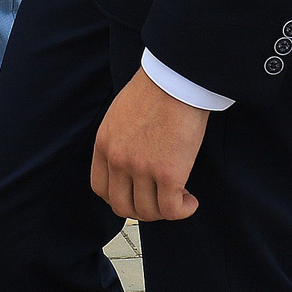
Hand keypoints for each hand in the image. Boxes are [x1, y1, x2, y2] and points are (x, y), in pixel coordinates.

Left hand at [91, 66, 208, 221]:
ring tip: (180, 198)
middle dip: (143, 210)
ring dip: (165, 210)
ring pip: (148, 211)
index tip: (137, 195)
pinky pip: (171, 209)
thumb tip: (132, 157)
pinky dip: (183, 210)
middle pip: (122, 206)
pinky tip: (191, 201)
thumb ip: (119, 139)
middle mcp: (117, 160)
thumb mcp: (120, 114)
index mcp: (104, 144)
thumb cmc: (155, 90)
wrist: (176, 79)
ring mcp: (141, 169)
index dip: (120, 198)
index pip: (101, 189)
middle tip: (160, 201)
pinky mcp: (168, 174)